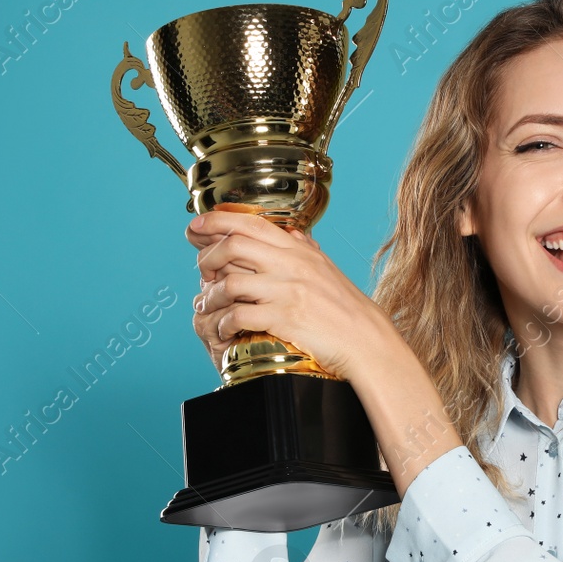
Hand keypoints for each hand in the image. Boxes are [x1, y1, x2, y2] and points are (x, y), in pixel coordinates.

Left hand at [189, 206, 388, 381]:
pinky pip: (240, 316)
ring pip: (230, 282)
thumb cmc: (346, 308)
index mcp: (299, 250)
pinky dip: (224, 322)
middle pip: (233, 246)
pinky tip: (225, 329)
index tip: (196, 227)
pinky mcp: (284, 319)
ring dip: (210, 295)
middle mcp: (291, 265)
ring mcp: (287, 291)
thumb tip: (292, 233)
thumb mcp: (326, 269)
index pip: (251, 223)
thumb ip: (305, 250)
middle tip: (201, 270)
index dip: (217, 221)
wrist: (366, 340)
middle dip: (207, 257)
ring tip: (206, 305)